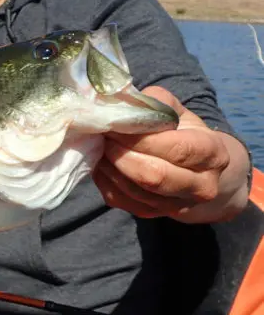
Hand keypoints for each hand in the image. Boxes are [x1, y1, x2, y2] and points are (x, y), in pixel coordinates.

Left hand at [93, 86, 249, 223]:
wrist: (196, 172)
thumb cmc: (182, 133)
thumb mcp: (177, 112)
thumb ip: (154, 103)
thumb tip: (121, 101)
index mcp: (212, 154)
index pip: (176, 149)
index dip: (140, 138)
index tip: (116, 124)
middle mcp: (201, 186)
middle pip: (153, 176)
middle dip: (121, 153)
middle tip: (104, 135)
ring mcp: (176, 204)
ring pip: (132, 189)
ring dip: (109, 165)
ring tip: (101, 145)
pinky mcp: (151, 214)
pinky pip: (118, 199)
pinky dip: (104, 179)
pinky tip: (102, 161)